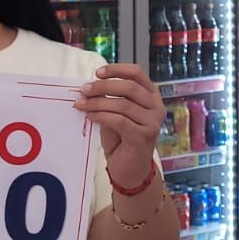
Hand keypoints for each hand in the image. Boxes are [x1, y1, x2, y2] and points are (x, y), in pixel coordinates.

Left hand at [74, 63, 163, 188]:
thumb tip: (90, 86)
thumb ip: (110, 100)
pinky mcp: (143, 136)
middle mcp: (156, 107)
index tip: (98, 72)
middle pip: (129, 87)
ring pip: (122, 104)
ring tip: (82, 104)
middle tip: (84, 90)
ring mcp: (152, 122)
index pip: (137, 73)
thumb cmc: (122, 140)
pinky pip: (119, 120)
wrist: (129, 170)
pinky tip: (90, 116)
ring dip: (98, 102)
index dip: (117, 69)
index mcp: (151, 96)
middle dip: (103, 86)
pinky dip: (101, 116)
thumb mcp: (116, 114)